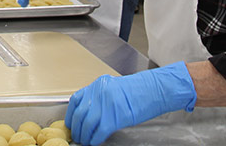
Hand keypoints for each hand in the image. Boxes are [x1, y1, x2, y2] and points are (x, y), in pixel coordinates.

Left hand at [65, 62, 196, 145]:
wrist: (155, 90)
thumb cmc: (138, 91)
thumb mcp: (113, 89)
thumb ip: (99, 98)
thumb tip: (88, 114)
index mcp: (98, 84)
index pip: (76, 99)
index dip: (71, 114)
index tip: (70, 123)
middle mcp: (99, 93)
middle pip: (80, 114)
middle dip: (76, 128)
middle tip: (77, 136)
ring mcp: (107, 104)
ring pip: (87, 124)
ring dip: (84, 136)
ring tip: (85, 141)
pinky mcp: (115, 117)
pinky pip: (99, 131)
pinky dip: (95, 139)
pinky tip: (94, 142)